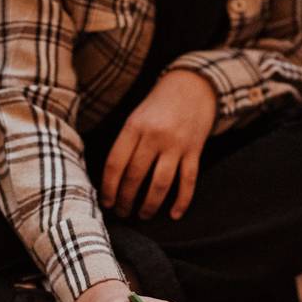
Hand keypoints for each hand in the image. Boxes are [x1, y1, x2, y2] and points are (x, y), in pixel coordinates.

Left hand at [101, 70, 216, 220]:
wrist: (194, 86)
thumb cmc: (159, 104)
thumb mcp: (136, 116)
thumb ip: (126, 143)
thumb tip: (114, 178)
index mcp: (134, 127)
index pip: (115, 164)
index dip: (108, 187)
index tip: (106, 203)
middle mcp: (154, 136)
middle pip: (135, 176)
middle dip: (126, 200)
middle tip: (122, 213)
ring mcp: (176, 145)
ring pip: (160, 183)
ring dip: (150, 204)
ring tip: (143, 215)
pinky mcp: (195, 151)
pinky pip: (188, 181)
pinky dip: (181, 201)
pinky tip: (174, 215)